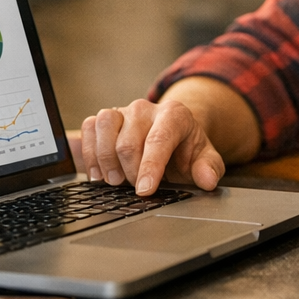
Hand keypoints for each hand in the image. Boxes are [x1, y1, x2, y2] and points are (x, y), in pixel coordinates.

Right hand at [79, 98, 225, 195]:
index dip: (150, 167)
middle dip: (130, 173)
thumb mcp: (203, 159)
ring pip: (105, 127)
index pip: (159, 139)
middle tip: (136, 189)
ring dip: (106, 161)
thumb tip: (207, 179)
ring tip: (115, 181)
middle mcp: (146, 108)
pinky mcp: (105, 118)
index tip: (145, 191)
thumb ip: (209, 168)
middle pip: (128, 142)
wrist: (170, 138)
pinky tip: (99, 173)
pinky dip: (89, 153)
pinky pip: (89, 127)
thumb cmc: (184, 151)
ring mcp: (123, 110)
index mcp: (175, 114)